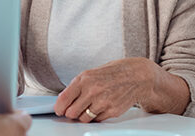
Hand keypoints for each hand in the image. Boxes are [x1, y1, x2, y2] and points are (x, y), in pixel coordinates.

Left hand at [54, 57, 187, 122]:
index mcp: (84, 79)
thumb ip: (77, 87)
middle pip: (72, 113)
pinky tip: (100, 107)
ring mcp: (103, 102)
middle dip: (71, 113)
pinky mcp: (112, 111)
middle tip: (74, 110)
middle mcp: (92, 91)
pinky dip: (96, 117)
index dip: (59, 107)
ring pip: (83, 119)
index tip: (58, 110)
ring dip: (84, 116)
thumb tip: (63, 101)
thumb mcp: (90, 74)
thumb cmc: (111, 74)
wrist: (136, 76)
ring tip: (89, 107)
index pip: (64, 99)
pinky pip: (97, 120)